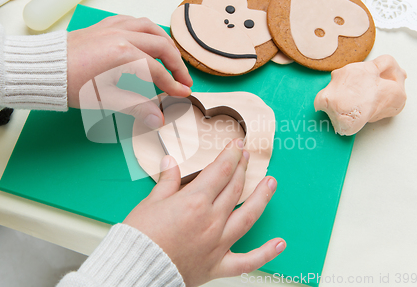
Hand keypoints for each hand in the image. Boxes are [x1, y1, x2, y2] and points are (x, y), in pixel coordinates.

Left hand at [67, 15, 192, 128]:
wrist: (42, 68)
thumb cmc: (70, 84)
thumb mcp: (104, 99)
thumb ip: (136, 107)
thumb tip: (158, 120)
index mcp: (123, 54)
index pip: (158, 71)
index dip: (172, 85)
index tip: (182, 95)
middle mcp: (122, 36)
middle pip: (161, 46)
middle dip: (176, 64)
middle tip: (183, 80)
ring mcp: (113, 27)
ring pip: (150, 28)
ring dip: (165, 43)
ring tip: (171, 59)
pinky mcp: (104, 25)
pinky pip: (134, 22)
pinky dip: (147, 31)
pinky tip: (147, 40)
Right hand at [123, 138, 284, 285]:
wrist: (135, 270)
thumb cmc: (140, 237)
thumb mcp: (151, 202)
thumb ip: (167, 181)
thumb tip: (169, 162)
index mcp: (195, 201)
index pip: (221, 171)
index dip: (231, 155)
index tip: (238, 145)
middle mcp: (212, 220)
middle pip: (235, 188)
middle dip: (242, 168)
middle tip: (247, 156)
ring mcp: (218, 243)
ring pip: (248, 216)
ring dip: (262, 198)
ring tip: (271, 183)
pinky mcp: (218, 265)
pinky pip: (248, 260)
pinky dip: (266, 253)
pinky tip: (280, 243)